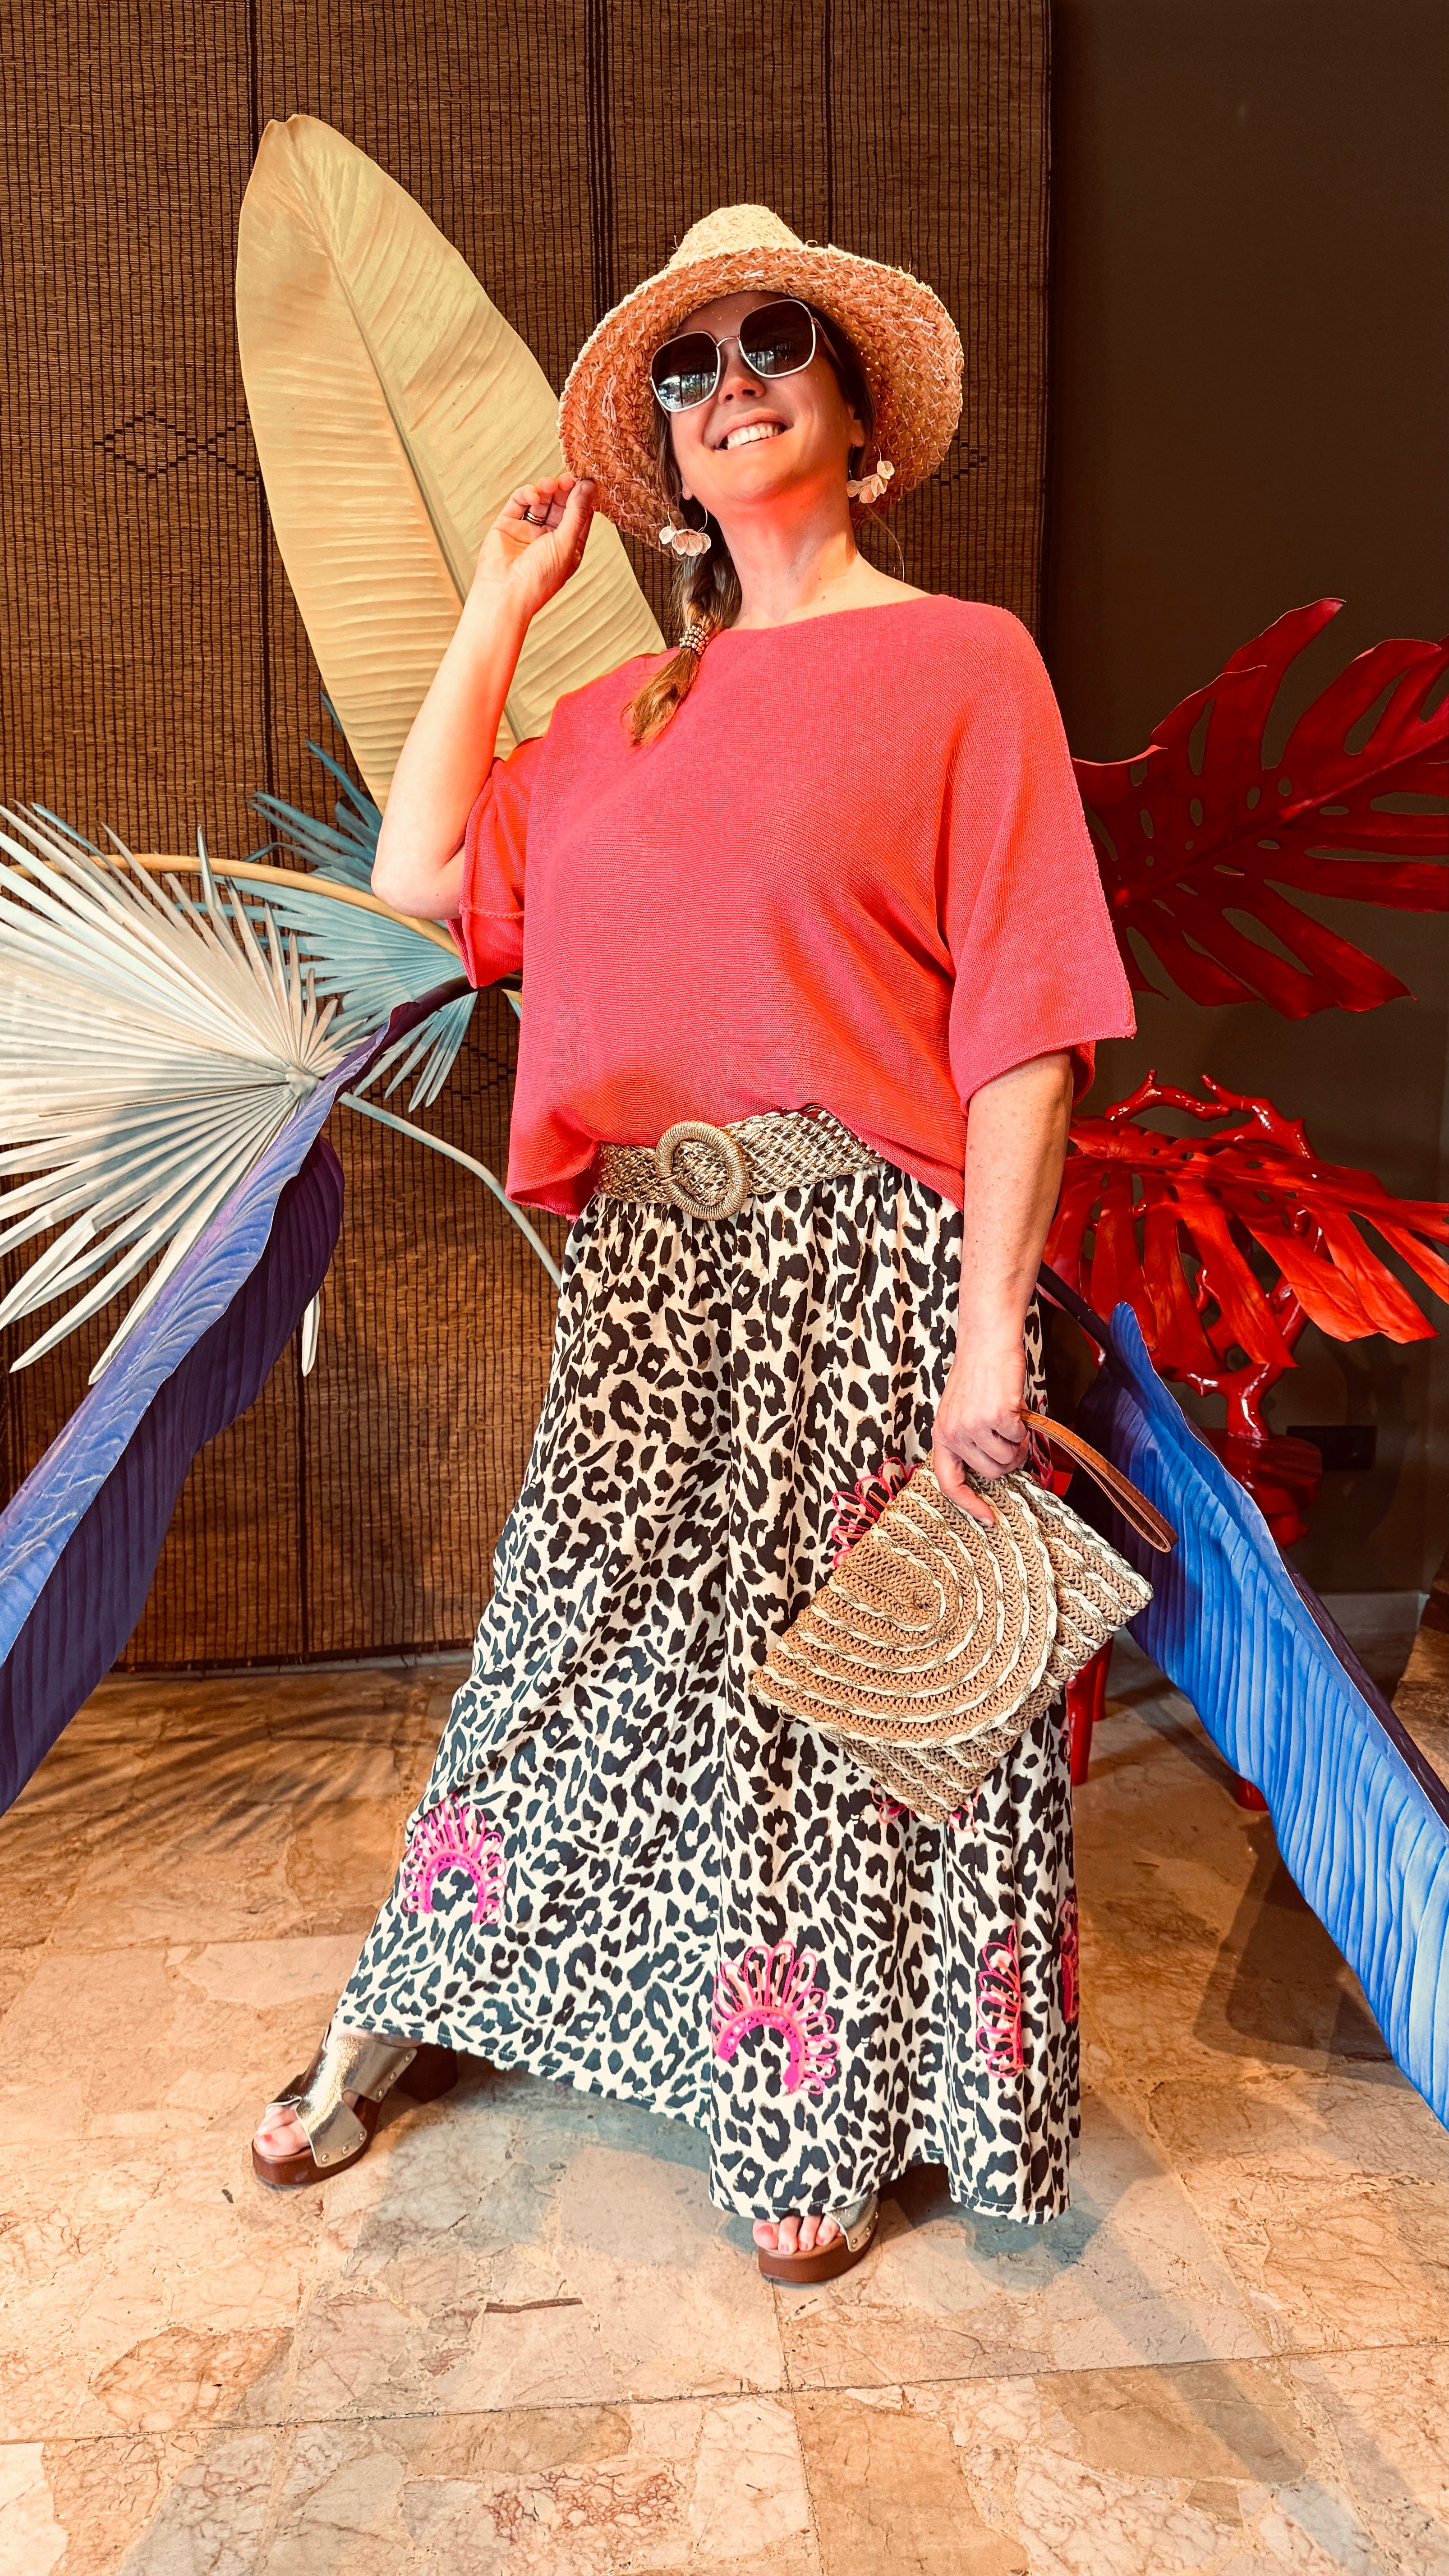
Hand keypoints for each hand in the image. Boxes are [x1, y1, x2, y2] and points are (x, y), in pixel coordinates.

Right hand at [467, 474, 594, 627]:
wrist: (505, 592)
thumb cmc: (538, 580)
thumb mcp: (566, 543)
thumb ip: (577, 513)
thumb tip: (588, 487)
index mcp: (567, 549)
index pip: (579, 517)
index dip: (582, 498)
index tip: (586, 481)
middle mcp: (548, 540)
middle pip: (560, 506)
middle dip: (564, 491)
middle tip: (567, 478)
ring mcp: (527, 532)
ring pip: (541, 502)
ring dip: (547, 490)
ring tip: (549, 485)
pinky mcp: (508, 525)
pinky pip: (519, 502)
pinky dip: (527, 494)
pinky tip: (534, 495)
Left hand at [930, 1333, 1029, 1527]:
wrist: (986, 1341)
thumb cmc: (978, 1375)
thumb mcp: (960, 1411)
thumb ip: (969, 1440)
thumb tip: (995, 1468)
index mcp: (942, 1435)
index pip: (949, 1482)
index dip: (969, 1504)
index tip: (987, 1518)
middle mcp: (954, 1434)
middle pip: (991, 1473)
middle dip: (1007, 1459)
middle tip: (1010, 1437)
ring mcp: (974, 1426)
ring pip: (1008, 1459)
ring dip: (1017, 1442)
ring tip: (1010, 1418)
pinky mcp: (996, 1416)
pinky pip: (1019, 1438)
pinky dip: (1023, 1426)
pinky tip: (1014, 1407)